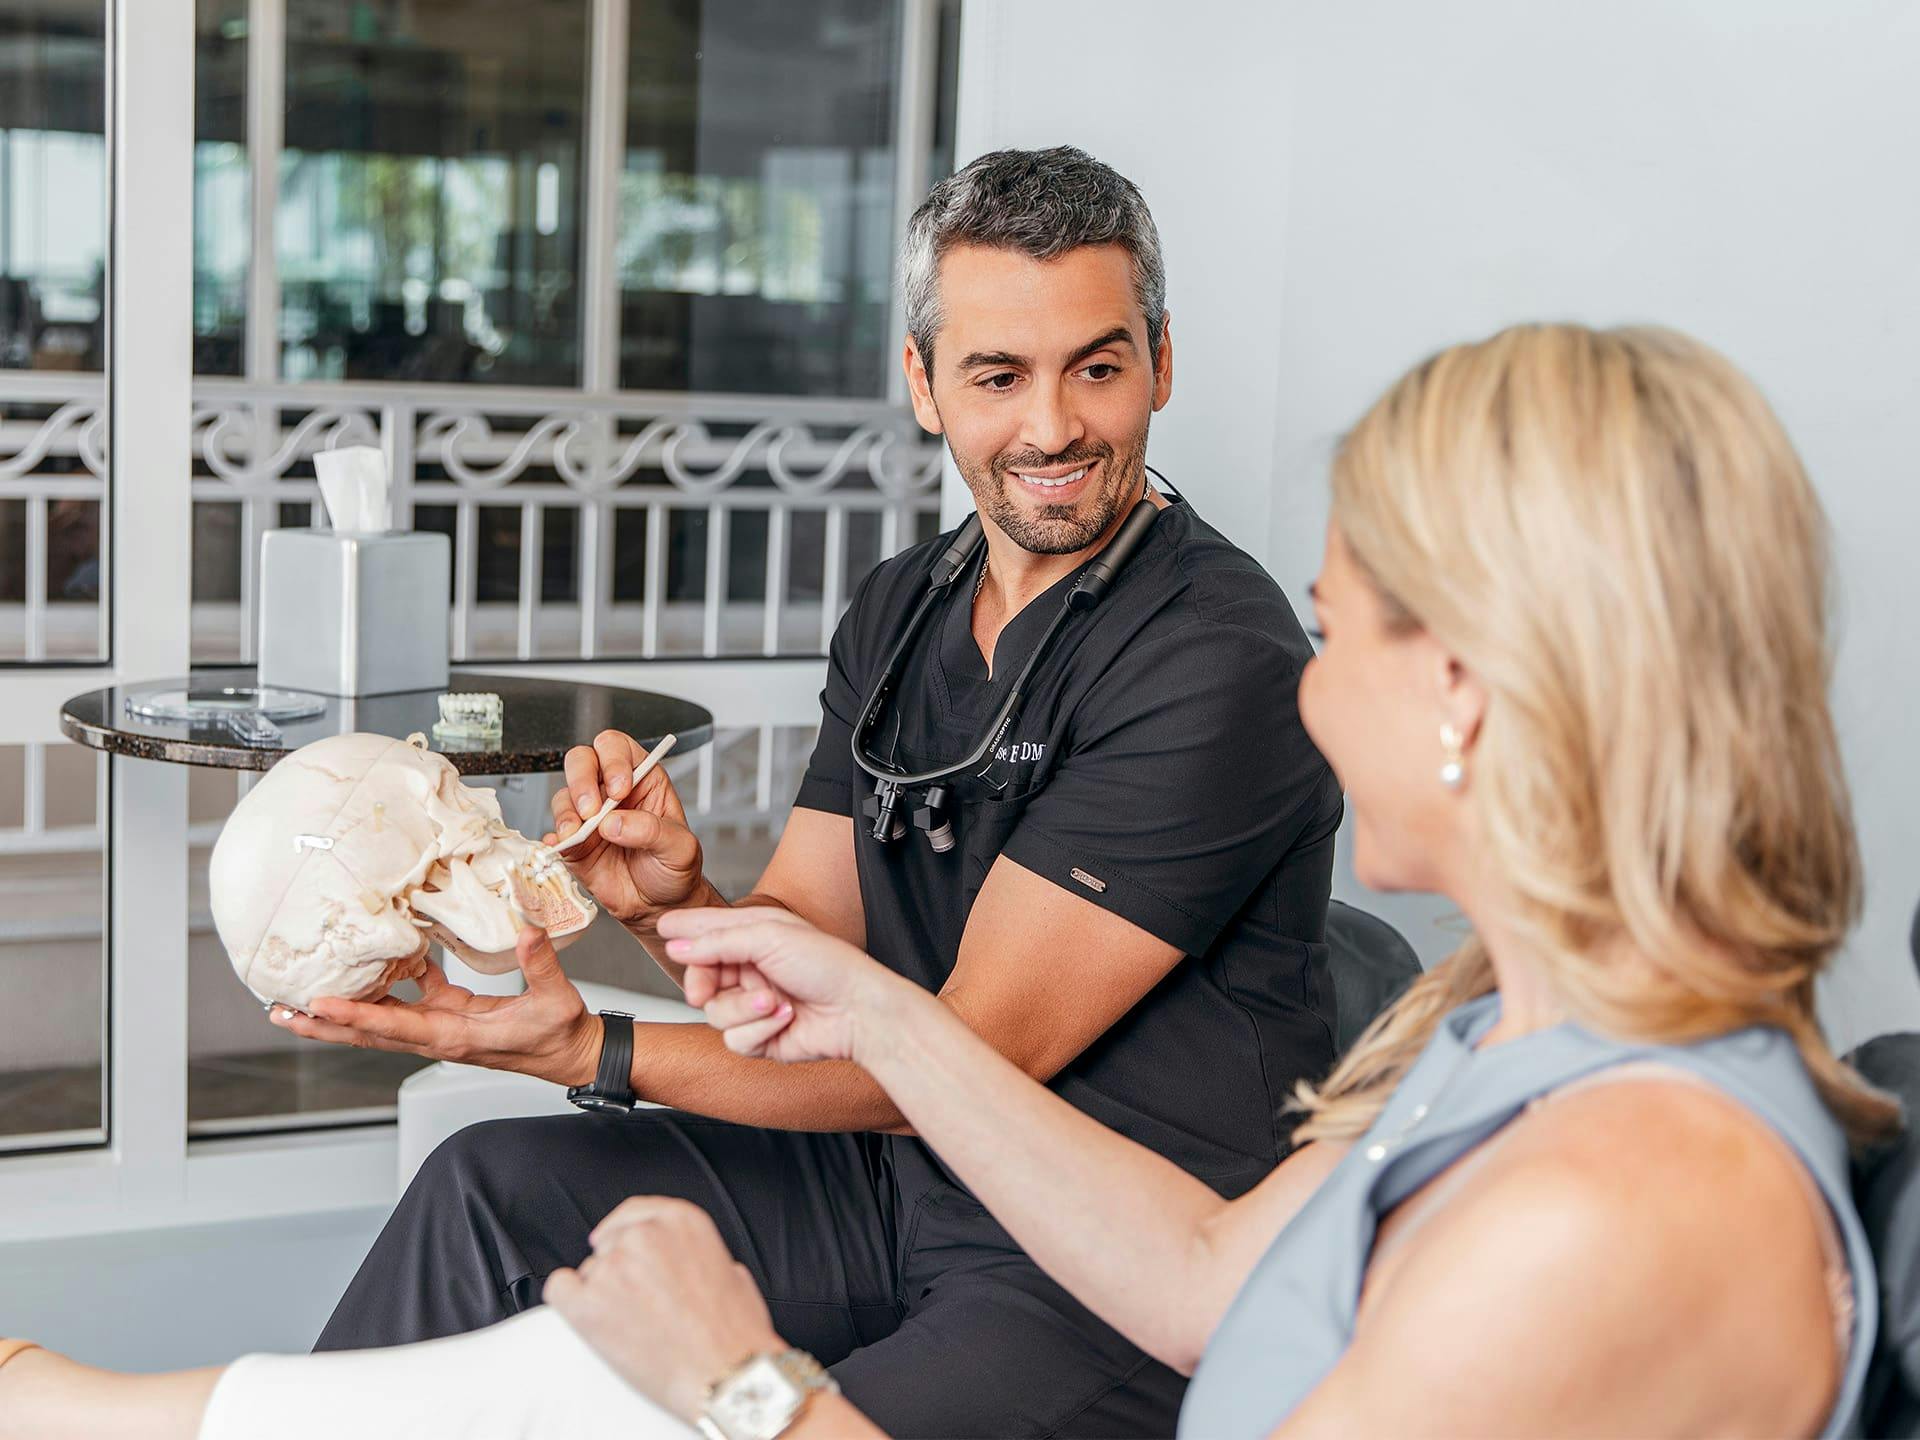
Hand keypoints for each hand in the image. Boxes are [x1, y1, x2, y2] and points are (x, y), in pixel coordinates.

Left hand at [272, 926, 603, 1086]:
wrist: (571, 1052)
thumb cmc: (561, 1034)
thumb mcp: (556, 999)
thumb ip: (539, 964)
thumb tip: (526, 930)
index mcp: (456, 1036)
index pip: (395, 1027)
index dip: (355, 1017)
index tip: (319, 1007)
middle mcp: (439, 1034)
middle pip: (368, 1033)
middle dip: (324, 1025)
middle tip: (281, 1011)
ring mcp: (442, 1025)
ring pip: (381, 1018)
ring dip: (343, 1009)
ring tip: (304, 995)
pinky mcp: (453, 1013)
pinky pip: (411, 997)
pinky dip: (390, 980)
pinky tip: (377, 958)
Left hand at [543, 1197, 782, 1424]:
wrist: (725, 1376)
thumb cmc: (736, 1334)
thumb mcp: (732, 1271)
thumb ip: (701, 1255)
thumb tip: (690, 1264)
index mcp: (682, 1222)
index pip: (634, 1210)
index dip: (619, 1229)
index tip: (609, 1240)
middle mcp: (645, 1235)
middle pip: (609, 1243)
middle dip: (619, 1270)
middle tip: (636, 1303)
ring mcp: (614, 1267)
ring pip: (589, 1271)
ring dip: (603, 1293)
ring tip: (630, 1325)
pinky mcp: (588, 1304)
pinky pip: (559, 1289)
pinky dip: (569, 1302)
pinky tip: (587, 1318)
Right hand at [547, 730, 706, 934]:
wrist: (659, 906)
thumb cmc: (674, 869)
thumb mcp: (680, 848)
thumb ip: (652, 831)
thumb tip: (615, 823)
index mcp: (642, 781)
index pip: (618, 749)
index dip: (613, 760)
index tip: (619, 788)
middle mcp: (611, 793)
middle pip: (583, 761)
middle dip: (582, 780)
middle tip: (593, 809)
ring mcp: (589, 818)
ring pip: (564, 796)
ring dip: (567, 812)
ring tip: (579, 834)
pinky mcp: (574, 844)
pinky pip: (554, 833)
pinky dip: (553, 838)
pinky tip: (562, 846)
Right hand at [657, 906, 903, 1065]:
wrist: (859, 1012)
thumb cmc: (829, 966)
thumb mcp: (769, 936)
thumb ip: (718, 940)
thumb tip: (677, 944)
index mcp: (754, 937)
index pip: (706, 934)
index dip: (684, 935)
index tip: (664, 930)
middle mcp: (751, 970)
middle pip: (699, 979)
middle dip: (705, 984)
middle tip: (705, 989)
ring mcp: (754, 1005)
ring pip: (714, 1013)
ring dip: (745, 1008)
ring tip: (776, 1000)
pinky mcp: (761, 1038)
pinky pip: (735, 1040)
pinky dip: (760, 1030)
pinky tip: (787, 1019)